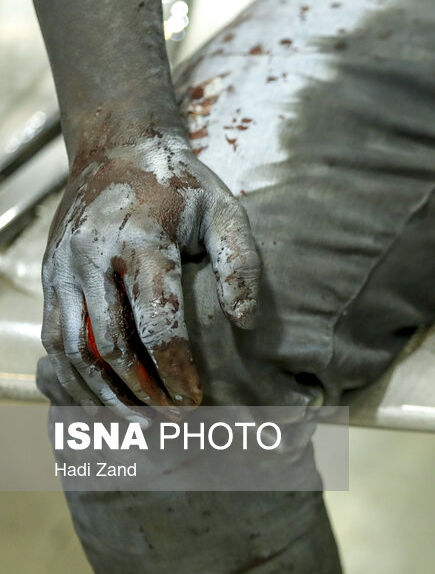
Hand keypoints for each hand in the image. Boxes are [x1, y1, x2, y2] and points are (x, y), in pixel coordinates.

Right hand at [41, 126, 259, 417]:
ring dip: (105, 395)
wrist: (117, 147)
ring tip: (141, 426)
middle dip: (143, 392)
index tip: (197, 399)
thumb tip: (244, 322)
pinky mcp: (50, 276)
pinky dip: (77, 377)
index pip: (155, 319)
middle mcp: (93, 256)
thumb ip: (240, 264)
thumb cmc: (184, 185)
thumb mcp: (225, 211)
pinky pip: (56, 339)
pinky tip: (105, 400)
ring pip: (74, 350)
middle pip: (109, 344)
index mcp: (142, 239)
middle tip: (175, 424)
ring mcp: (64, 268)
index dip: (175, 366)